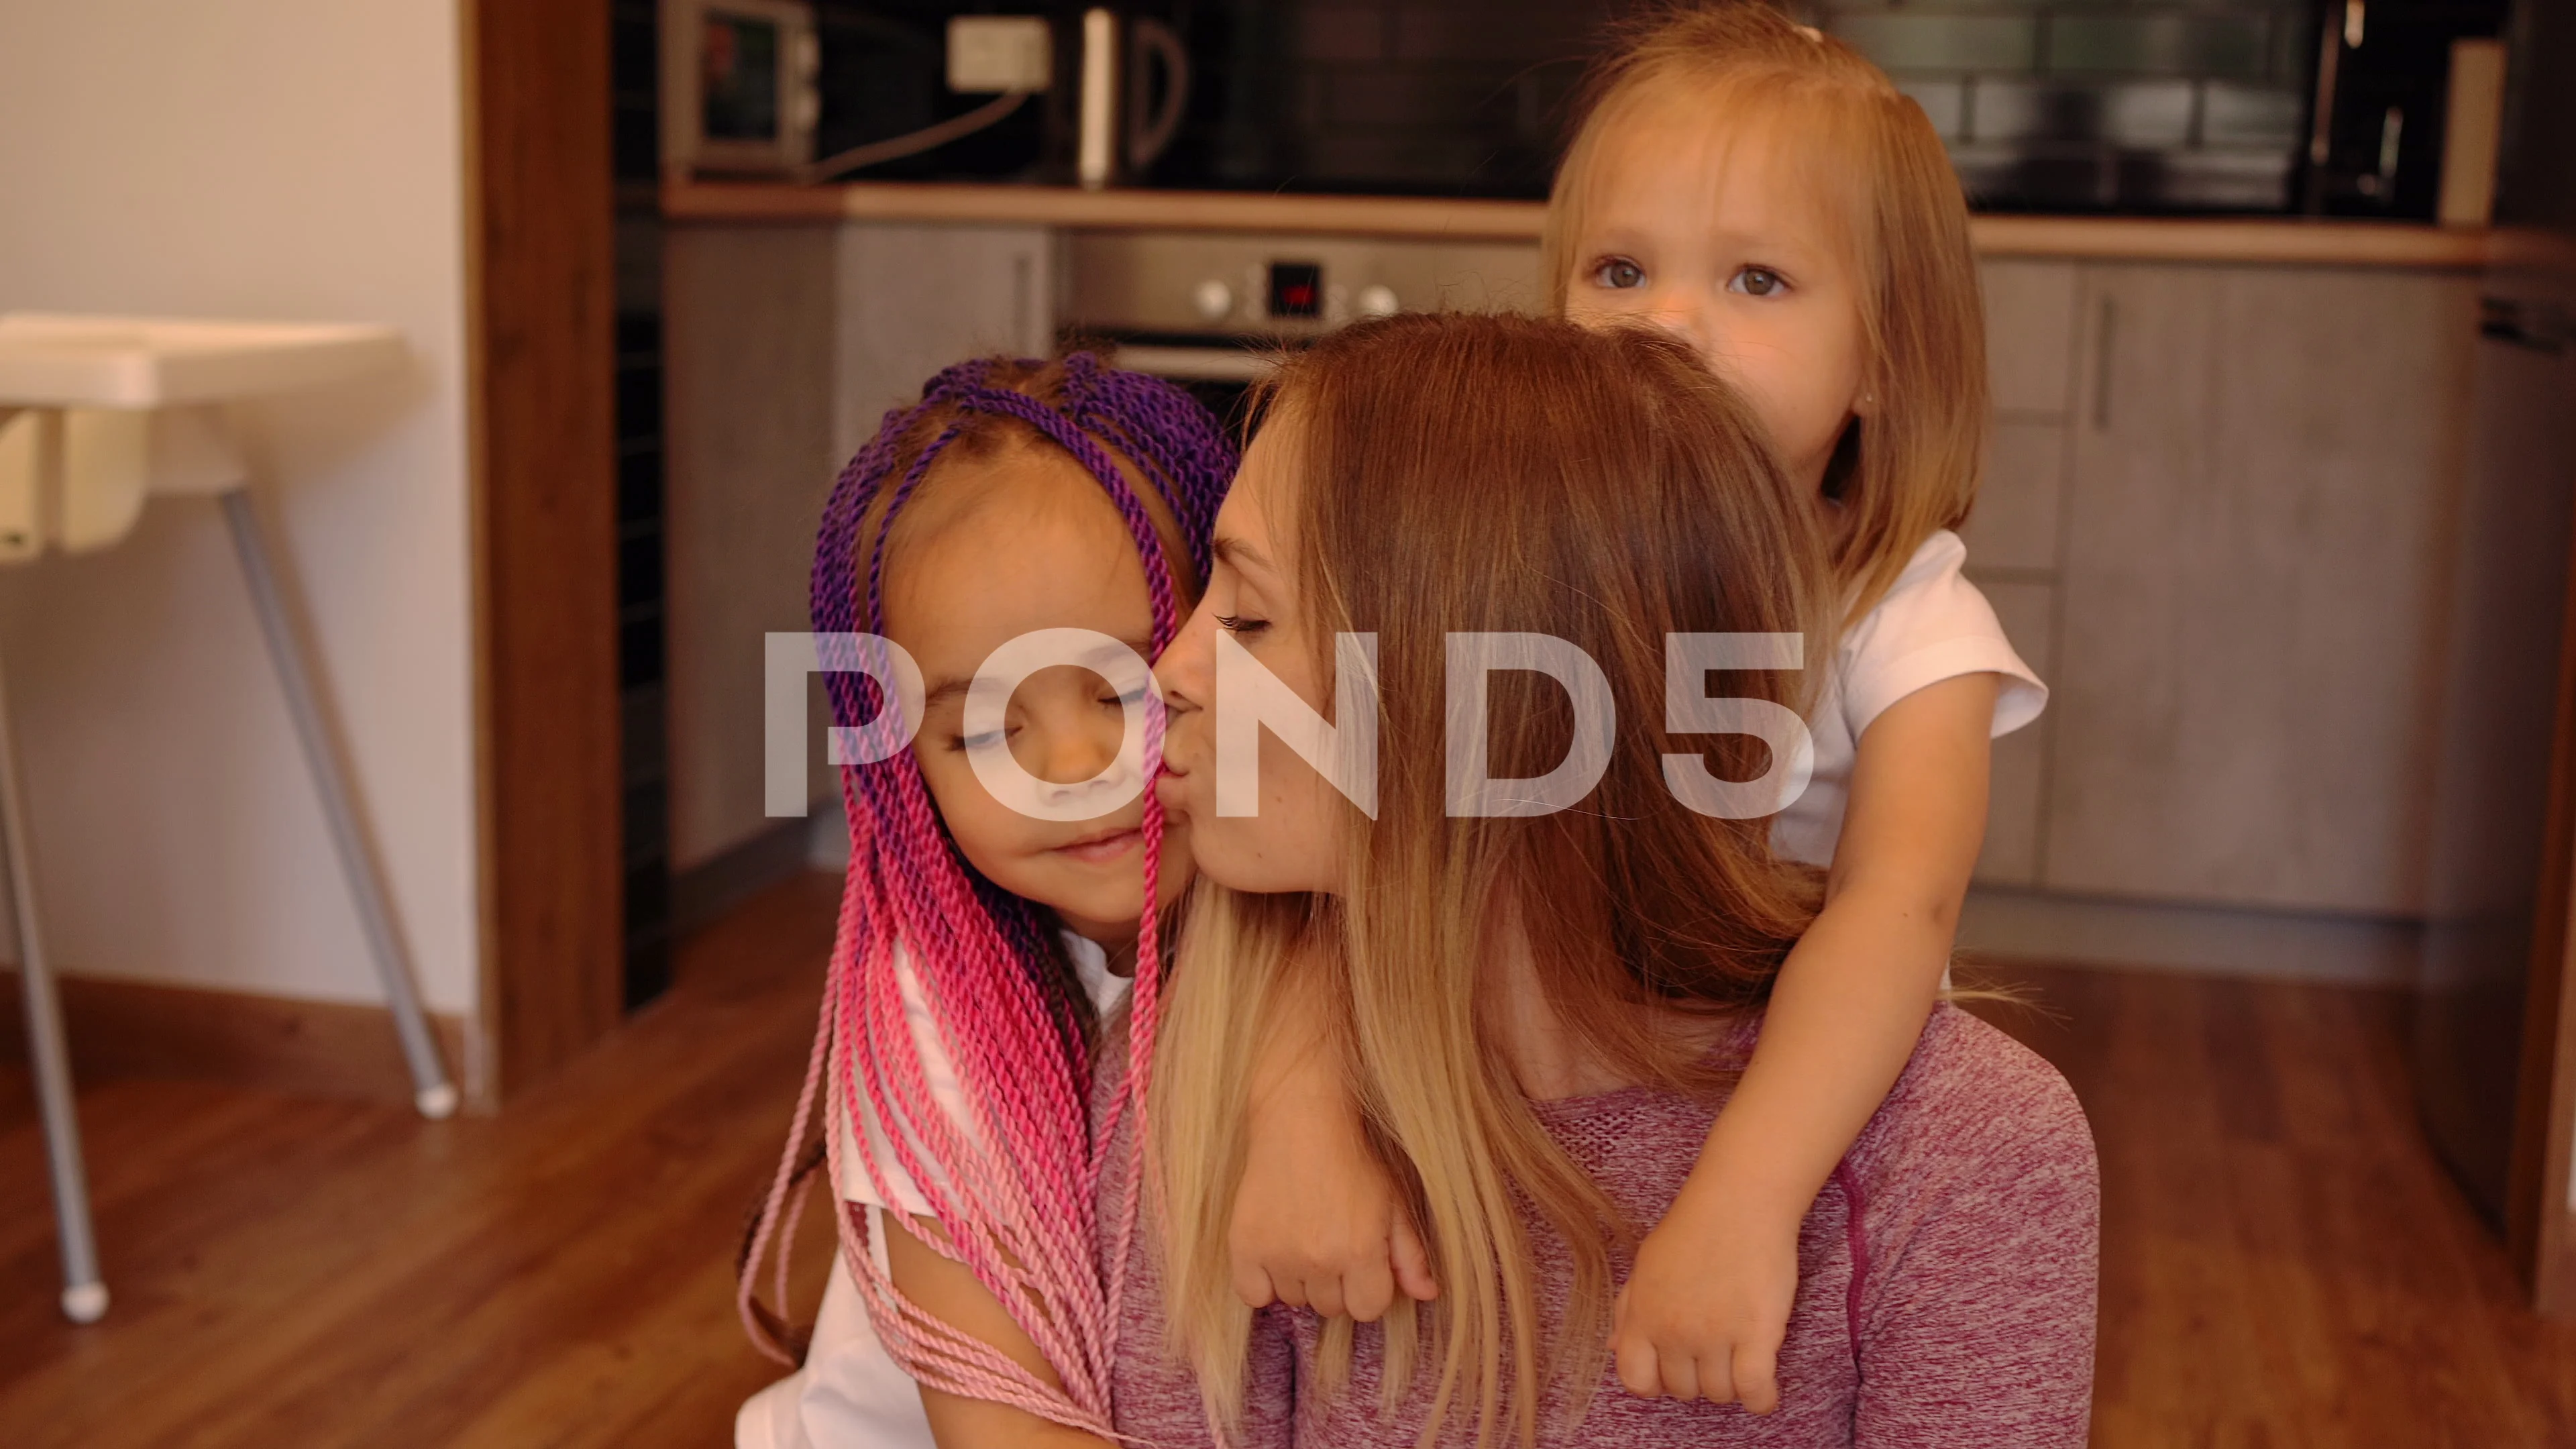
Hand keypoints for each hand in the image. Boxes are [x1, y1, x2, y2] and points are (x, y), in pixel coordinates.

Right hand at [1228, 1084, 1437, 1320]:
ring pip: (1294, 1299)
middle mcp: (1319, 1259)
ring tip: (1302, 1238)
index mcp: (1360, 1251)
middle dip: (1336, 1283)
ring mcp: (1278, 1254)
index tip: (1360, 1260)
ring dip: (1301, 1279)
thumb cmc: (1353, 1161)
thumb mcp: (1392, 1203)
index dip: (1368, 1287)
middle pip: (1331, 1308)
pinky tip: (1274, 1254)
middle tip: (1330, 1242)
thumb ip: (1411, 1255)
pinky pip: (1253, 1295)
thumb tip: (1428, 1296)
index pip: (1368, 1309)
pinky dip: (1262, 1283)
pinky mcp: (1244, 1245)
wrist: (1300, 1121)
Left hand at [1610, 1180, 1799, 1412]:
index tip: (1673, 1370)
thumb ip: (1629, 1310)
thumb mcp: (1647, 1266)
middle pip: (1682, 1390)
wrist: (1738, 1202)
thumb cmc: (1693, 1230)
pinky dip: (1761, 1399)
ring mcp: (1714, 1334)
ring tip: (1740, 1358)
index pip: (1635, 1379)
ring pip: (1719, 1394)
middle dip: (1697, 1378)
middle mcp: (1673, 1330)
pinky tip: (1764, 1389)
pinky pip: (1755, 1391)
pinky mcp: (1756, 1334)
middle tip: (1715, 1353)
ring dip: (1730, 1385)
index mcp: (1643, 1314)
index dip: (1654, 1383)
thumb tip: (1615, 1348)